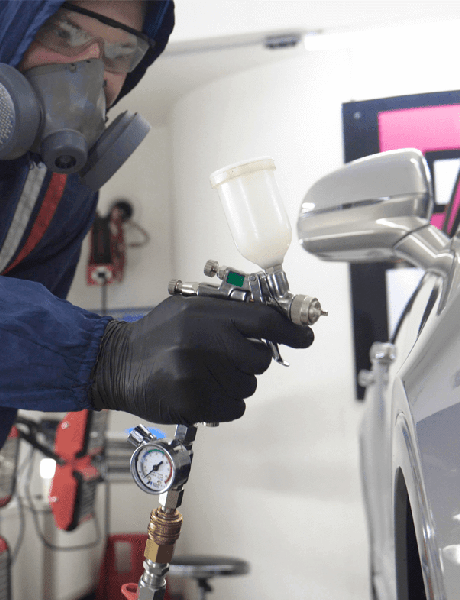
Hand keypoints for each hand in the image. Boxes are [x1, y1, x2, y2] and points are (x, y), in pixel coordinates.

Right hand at [89, 295, 313, 424]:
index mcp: (205, 314)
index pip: (263, 320)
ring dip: (236, 382)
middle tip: (229, 358)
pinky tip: (203, 391)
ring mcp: (198, 374)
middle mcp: (203, 342)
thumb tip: (272, 316)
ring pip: (248, 386)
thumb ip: (227, 310)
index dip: (291, 330)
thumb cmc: (156, 335)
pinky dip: (226, 402)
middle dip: (252, 360)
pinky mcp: (193, 403)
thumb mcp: (188, 308)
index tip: (305, 336)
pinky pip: (235, 407)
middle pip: (260, 359)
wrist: (116, 363)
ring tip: (206, 374)